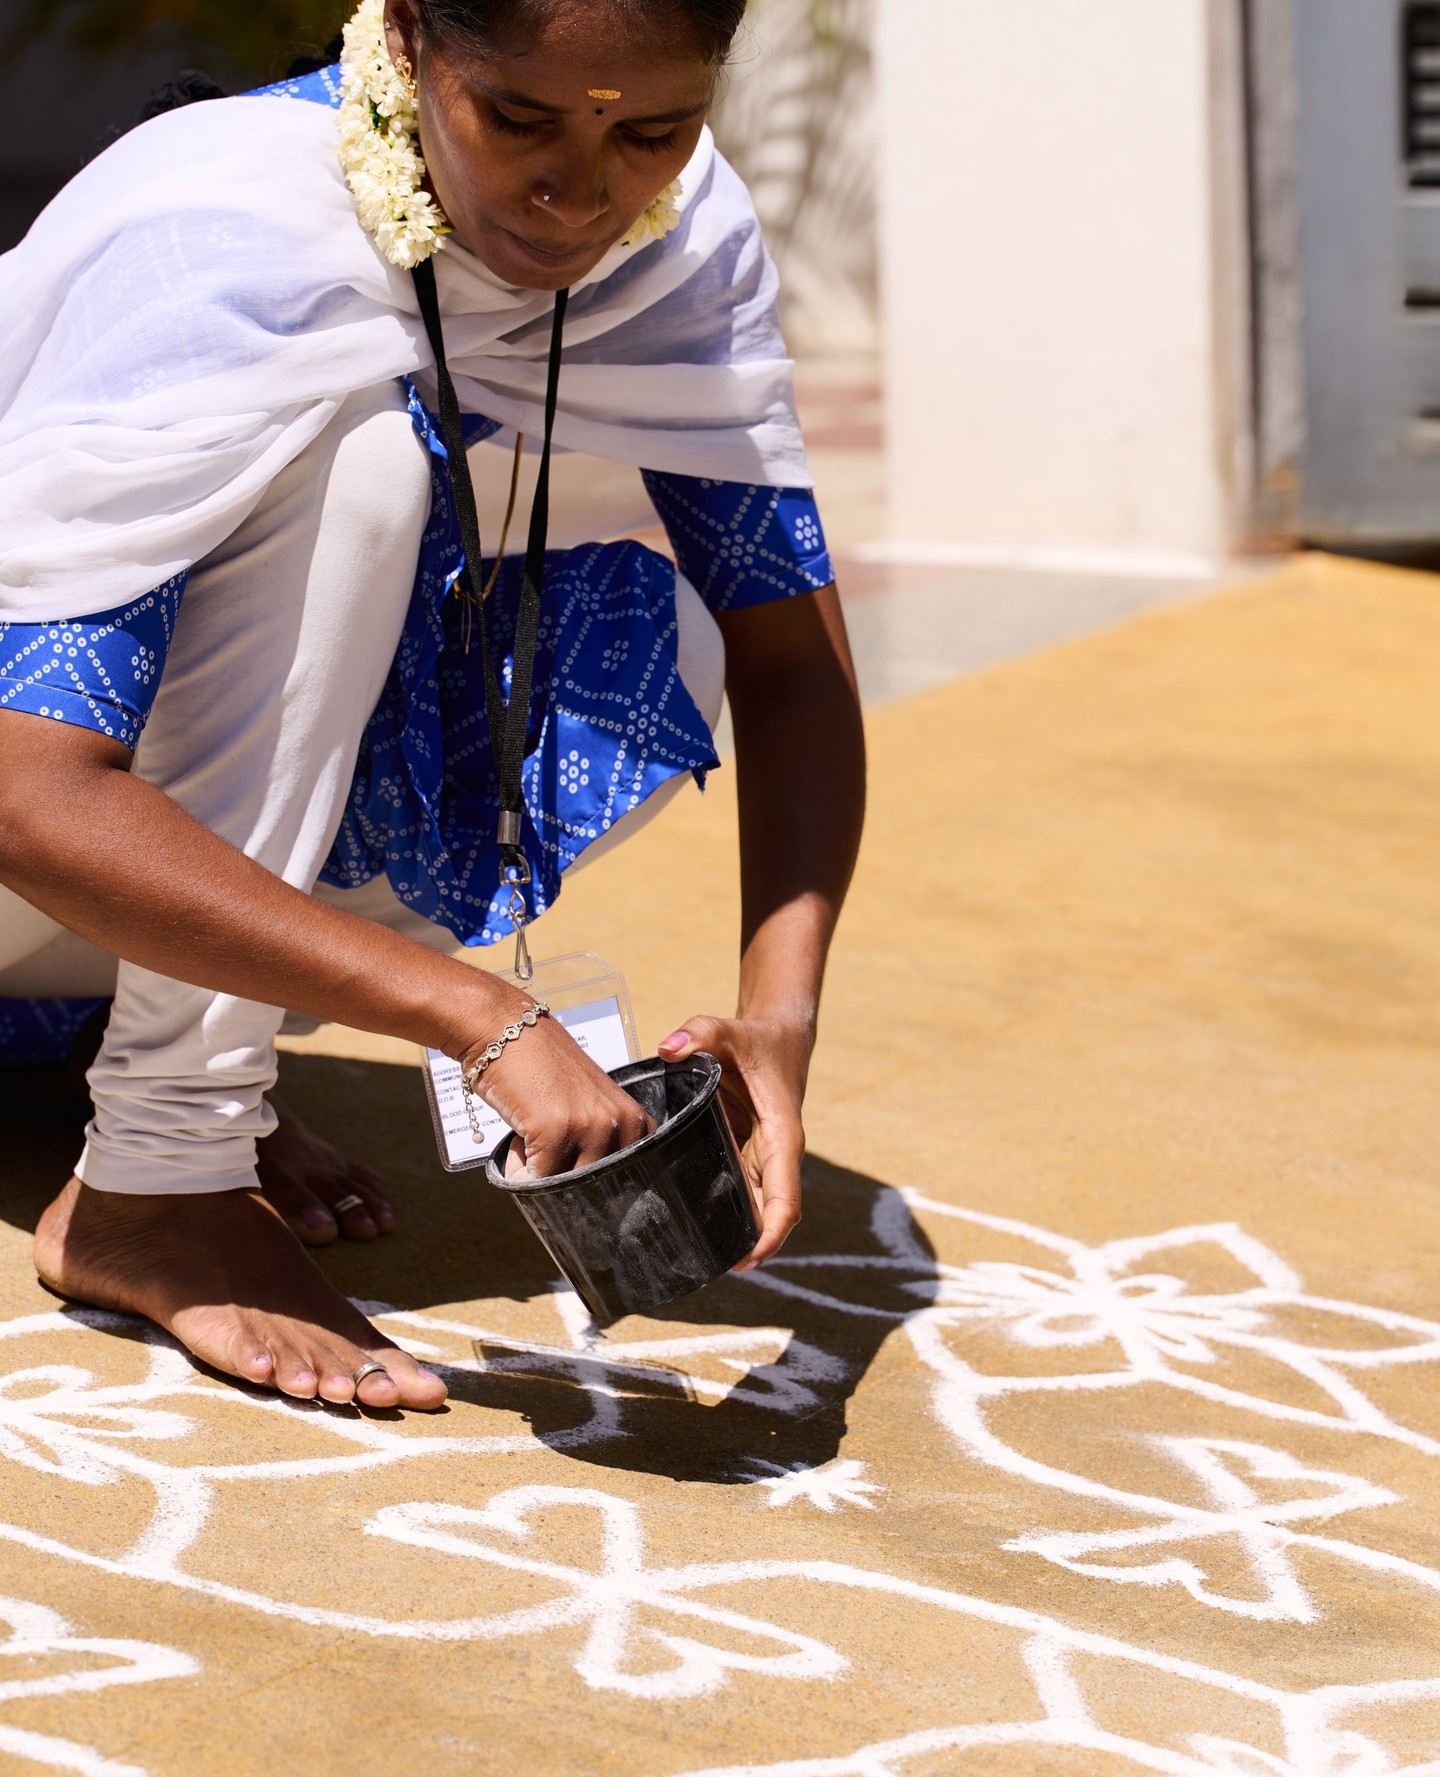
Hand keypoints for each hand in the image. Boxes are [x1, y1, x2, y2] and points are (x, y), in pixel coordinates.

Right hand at [462, 1010, 651, 1179]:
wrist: (504, 1031)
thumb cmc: (540, 1070)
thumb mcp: (587, 1105)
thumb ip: (599, 1141)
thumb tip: (590, 1191)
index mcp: (634, 1119)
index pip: (628, 1178)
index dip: (595, 1184)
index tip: (573, 1175)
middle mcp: (621, 1123)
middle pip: (596, 1187)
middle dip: (565, 1185)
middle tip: (542, 1156)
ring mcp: (591, 1127)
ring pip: (567, 1187)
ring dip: (540, 1177)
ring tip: (528, 1144)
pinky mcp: (557, 1130)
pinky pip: (538, 1178)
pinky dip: (519, 1172)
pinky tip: (516, 1143)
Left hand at [657, 1014, 811, 1268]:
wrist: (776, 1035)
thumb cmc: (754, 1038)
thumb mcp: (727, 1029)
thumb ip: (699, 1032)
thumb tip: (669, 1048)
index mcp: (782, 1137)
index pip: (785, 1199)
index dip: (770, 1235)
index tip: (748, 1261)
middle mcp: (774, 1155)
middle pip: (767, 1215)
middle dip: (745, 1246)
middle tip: (704, 1270)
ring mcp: (760, 1159)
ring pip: (753, 1209)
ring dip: (733, 1235)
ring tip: (693, 1259)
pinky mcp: (745, 1155)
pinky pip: (737, 1192)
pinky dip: (721, 1212)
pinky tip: (691, 1226)